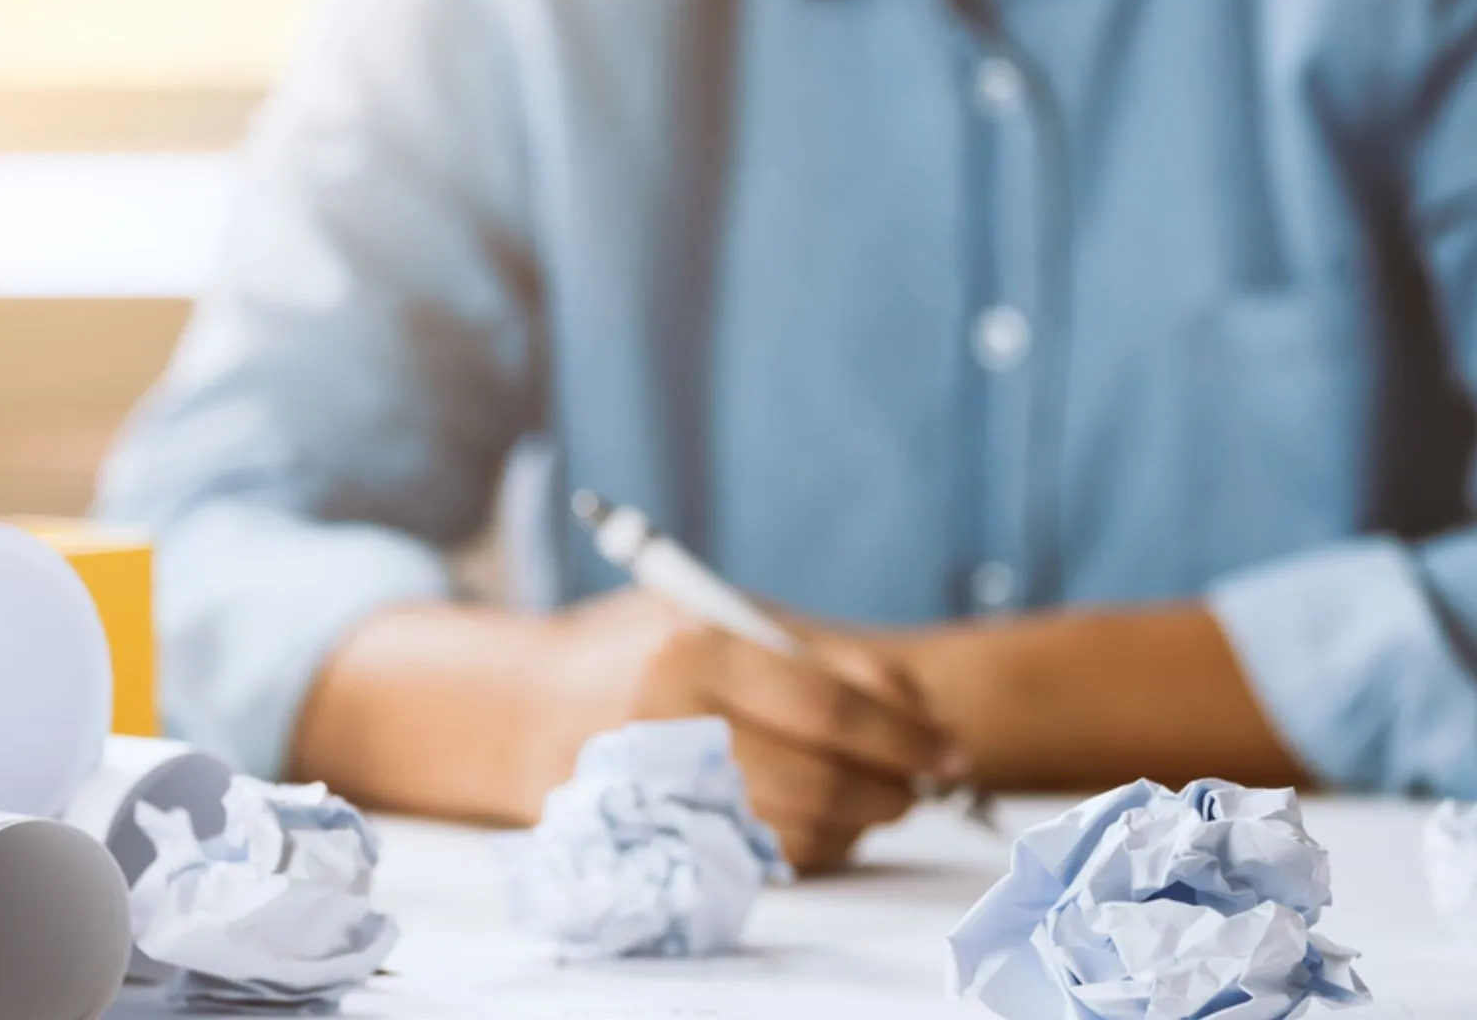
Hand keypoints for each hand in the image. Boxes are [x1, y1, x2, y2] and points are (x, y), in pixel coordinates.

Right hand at [539, 590, 960, 871]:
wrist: (525, 709)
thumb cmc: (640, 648)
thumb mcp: (718, 614)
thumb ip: (816, 651)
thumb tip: (914, 703)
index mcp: (693, 651)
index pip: (829, 710)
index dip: (905, 737)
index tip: (950, 750)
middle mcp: (672, 725)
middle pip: (821, 782)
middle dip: (894, 789)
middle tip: (926, 781)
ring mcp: (659, 795)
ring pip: (799, 833)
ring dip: (861, 823)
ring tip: (880, 796)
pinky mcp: (654, 844)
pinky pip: (764, 861)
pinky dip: (815, 846)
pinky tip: (827, 818)